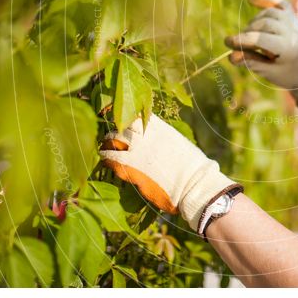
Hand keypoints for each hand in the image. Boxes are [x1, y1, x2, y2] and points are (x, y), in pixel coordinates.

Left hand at [98, 114, 238, 231]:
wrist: (193, 184)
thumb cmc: (192, 167)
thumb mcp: (179, 143)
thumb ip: (164, 138)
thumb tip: (158, 138)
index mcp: (160, 128)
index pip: (136, 113)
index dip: (125, 113)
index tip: (119, 114)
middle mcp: (146, 135)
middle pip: (122, 125)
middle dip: (115, 130)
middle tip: (111, 137)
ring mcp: (137, 149)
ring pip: (113, 139)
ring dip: (107, 143)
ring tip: (104, 147)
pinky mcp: (130, 166)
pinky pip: (112, 158)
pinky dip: (106, 158)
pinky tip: (105, 160)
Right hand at [224, 0, 297, 109]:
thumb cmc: (285, 73)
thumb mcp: (268, 72)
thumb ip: (250, 62)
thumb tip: (231, 55)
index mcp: (288, 49)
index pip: (261, 39)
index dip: (242, 40)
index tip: (227, 42)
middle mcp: (292, 32)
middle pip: (264, 24)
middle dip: (248, 32)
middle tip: (241, 43)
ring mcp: (293, 22)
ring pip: (269, 13)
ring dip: (255, 22)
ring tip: (250, 34)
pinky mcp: (291, 15)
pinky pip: (279, 2)